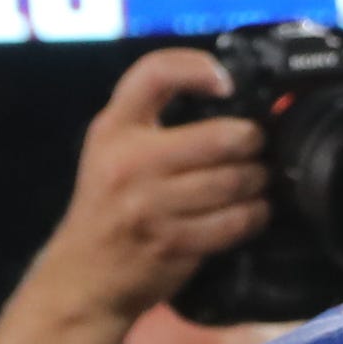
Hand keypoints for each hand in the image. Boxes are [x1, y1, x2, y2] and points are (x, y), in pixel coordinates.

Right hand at [32, 47, 267, 324]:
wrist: (83, 275)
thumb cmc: (109, 207)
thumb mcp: (113, 151)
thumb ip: (154, 122)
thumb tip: (227, 98)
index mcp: (114, 129)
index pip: (154, 74)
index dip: (197, 68)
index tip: (225, 84)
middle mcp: (129, 161)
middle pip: (220, 136)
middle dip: (253, 141)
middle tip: (258, 146)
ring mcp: (149, 204)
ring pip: (234, 181)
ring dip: (259, 181)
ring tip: (259, 180)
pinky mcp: (172, 242)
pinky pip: (234, 221)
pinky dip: (254, 214)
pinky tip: (253, 211)